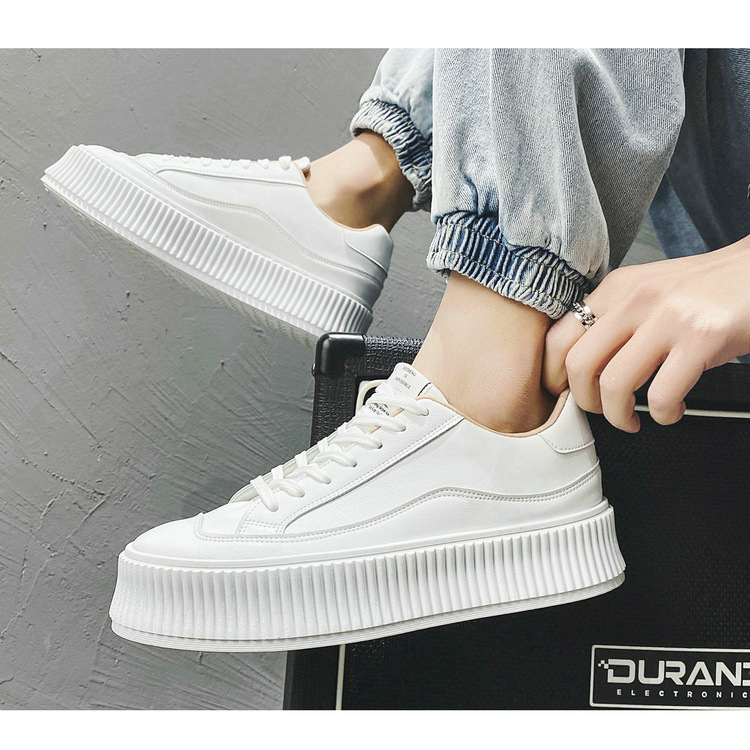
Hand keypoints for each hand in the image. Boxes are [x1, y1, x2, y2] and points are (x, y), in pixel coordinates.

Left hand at [543, 238, 749, 431]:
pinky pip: (662, 395)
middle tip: (601, 410)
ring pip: (614, 384)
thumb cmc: (706, 290)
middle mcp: (635, 299)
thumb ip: (613, 319)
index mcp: (616, 288)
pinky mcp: (701, 338)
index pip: (558, 337)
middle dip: (584, 402)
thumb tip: (579, 367)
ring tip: (633, 418)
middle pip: (578, 365)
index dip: (552, 375)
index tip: (562, 393)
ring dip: (619, 416)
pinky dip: (663, 414)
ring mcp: (668, 318)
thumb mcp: (647, 291)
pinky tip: (671, 410)